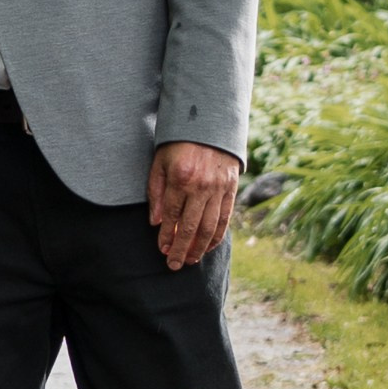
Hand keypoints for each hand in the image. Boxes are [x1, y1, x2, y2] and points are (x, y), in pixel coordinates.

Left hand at [147, 139, 238, 270]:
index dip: (166, 237)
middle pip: (190, 227)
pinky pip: (225, 218)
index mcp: (181, 178)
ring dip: (199, 247)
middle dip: (181, 249)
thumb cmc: (178, 143)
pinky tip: (208, 246)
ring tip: (191, 260)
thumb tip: (156, 223)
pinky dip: (217, 235)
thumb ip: (156, 192)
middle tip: (174, 265)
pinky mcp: (231, 189)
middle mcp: (201, 186)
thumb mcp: (160, 162)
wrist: (209, 123)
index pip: (171, 216)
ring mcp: (219, 188)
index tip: (162, 251)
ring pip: (209, 227)